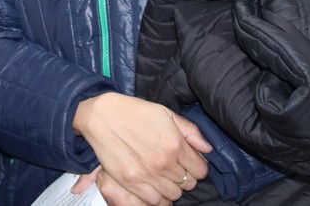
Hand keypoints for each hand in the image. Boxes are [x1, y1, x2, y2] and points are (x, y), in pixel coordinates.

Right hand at [71, 93, 209, 204]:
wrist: (102, 116)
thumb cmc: (135, 111)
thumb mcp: (166, 113)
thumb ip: (190, 131)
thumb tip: (208, 149)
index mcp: (175, 143)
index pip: (200, 170)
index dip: (198, 167)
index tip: (191, 163)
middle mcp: (164, 162)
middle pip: (189, 183)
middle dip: (186, 177)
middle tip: (176, 169)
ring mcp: (148, 174)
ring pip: (174, 195)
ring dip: (173, 188)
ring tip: (165, 177)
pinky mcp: (132, 183)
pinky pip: (155, 201)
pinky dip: (159, 198)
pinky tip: (156, 187)